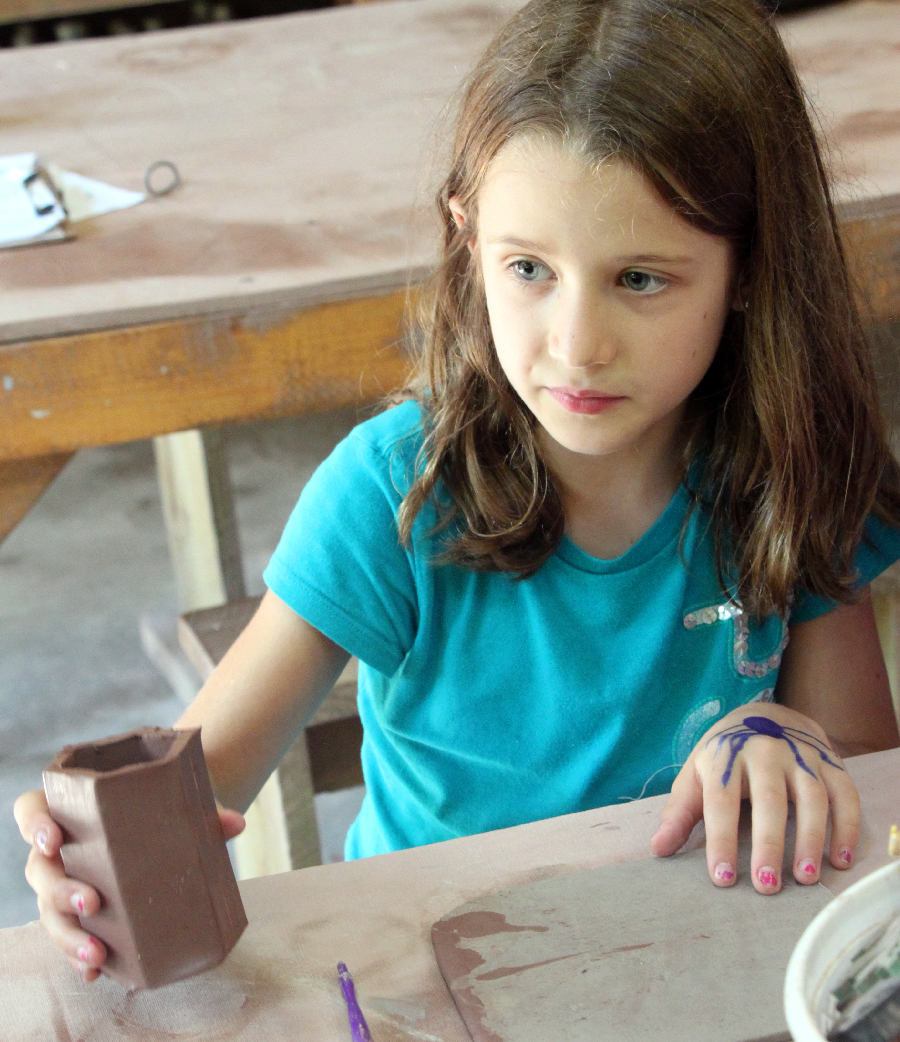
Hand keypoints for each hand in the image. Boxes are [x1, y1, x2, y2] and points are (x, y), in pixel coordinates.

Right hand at [14, 787, 244, 981]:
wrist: (172, 820)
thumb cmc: (164, 804)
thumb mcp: (182, 800)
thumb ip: (205, 811)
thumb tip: (236, 824)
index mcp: (70, 808)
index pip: (31, 810)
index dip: (34, 824)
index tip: (53, 839)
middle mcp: (59, 849)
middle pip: (40, 871)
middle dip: (60, 890)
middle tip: (93, 900)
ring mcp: (66, 882)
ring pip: (50, 911)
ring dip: (68, 935)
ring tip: (97, 951)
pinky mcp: (82, 912)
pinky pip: (70, 936)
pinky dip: (79, 956)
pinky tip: (96, 971)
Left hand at [650, 703, 858, 893]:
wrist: (768, 712)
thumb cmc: (726, 754)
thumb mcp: (697, 774)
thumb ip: (680, 812)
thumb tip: (658, 849)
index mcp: (725, 756)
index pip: (721, 800)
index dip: (721, 839)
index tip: (722, 879)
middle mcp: (765, 752)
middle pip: (769, 800)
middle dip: (769, 844)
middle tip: (766, 886)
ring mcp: (801, 755)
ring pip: (812, 797)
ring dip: (811, 839)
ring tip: (805, 878)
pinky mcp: (831, 761)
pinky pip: (845, 794)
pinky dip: (847, 826)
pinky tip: (841, 859)